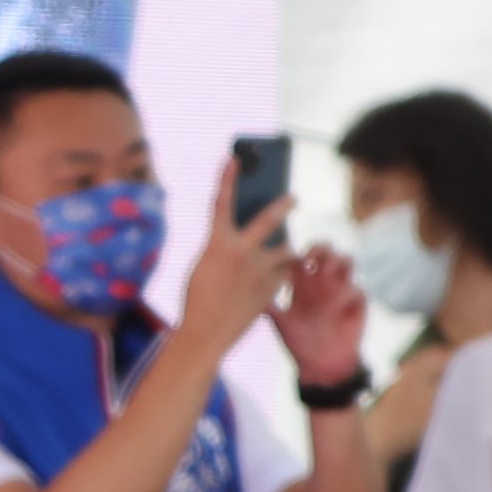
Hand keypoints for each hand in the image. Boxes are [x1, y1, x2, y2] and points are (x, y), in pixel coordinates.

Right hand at [178, 189, 298, 353]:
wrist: (206, 333)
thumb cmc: (199, 298)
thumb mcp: (205, 265)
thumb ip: (225, 247)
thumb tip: (248, 237)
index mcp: (217, 244)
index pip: (222, 202)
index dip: (227, 179)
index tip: (234, 159)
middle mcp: (242, 253)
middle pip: (270, 220)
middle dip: (284, 205)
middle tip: (293, 198)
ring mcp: (259, 272)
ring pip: (286, 252)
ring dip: (286, 252)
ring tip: (286, 252)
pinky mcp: (271, 290)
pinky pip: (284, 275)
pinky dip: (281, 275)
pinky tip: (274, 280)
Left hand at [270, 243, 370, 386]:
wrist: (321, 365)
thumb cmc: (298, 342)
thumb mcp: (281, 324)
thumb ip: (270, 308)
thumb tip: (246, 295)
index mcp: (303, 283)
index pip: (303, 255)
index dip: (298, 251)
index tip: (290, 260)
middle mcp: (323, 283)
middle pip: (327, 250)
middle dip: (321, 247)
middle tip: (311, 259)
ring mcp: (342, 291)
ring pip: (347, 261)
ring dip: (339, 262)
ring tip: (327, 273)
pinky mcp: (357, 305)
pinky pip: (358, 289)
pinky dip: (348, 292)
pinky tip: (336, 306)